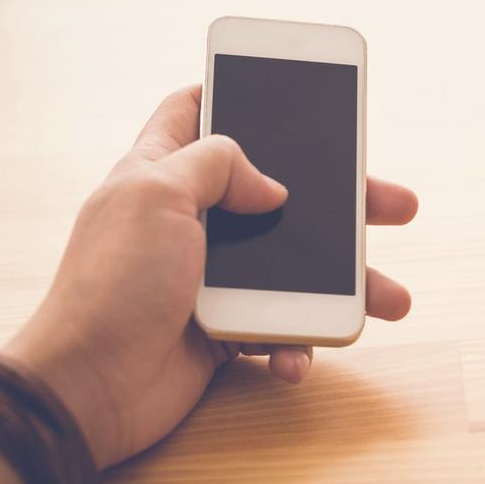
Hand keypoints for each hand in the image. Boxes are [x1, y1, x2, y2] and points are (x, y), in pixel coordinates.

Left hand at [0, 86, 417, 468]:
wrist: (90, 389)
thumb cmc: (111, 286)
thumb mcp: (154, 195)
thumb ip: (215, 164)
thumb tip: (271, 185)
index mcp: (162, 173)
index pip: (196, 112)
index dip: (237, 96)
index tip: (291, 94)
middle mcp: (191, 220)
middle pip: (278, 193)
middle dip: (341, 200)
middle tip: (394, 204)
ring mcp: (211, 277)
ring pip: (295, 267)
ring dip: (347, 285)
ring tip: (391, 298)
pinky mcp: (226, 328)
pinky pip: (281, 327)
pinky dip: (298, 342)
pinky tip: (297, 356)